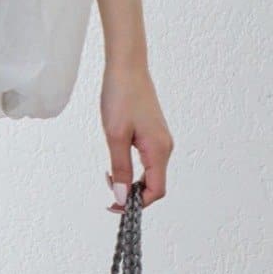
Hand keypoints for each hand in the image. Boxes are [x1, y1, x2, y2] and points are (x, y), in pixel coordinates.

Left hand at [100, 61, 172, 209]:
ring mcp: (161, 141)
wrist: (127, 68)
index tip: (114, 205)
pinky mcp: (154, 135)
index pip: (156, 191)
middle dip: (133, 194)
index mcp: (159, 150)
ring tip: (109, 176)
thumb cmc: (121, 97)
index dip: (137, 204)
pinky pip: (148, 162)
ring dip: (132, 182)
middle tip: (108, 191)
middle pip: (155, 185)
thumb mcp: (115, 136)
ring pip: (151, 174)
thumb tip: (122, 197)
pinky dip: (134, 170)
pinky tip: (117, 164)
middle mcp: (165, 147)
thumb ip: (120, 169)